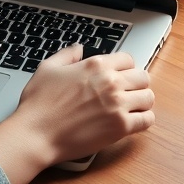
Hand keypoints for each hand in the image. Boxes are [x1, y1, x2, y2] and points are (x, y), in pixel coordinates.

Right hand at [0, 44, 154, 183]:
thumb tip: (79, 49)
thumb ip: (67, 55)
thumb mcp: (47, 68)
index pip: (128, 59)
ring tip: (132, 107)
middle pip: (143, 77)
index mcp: (96, 65)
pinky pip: (147, 120)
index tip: (121, 76)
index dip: (125, 68)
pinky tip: (133, 121)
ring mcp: (118, 105)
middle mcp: (111, 82)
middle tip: (128, 92)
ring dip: (141, 102)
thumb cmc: (39, 104)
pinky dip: (143, 120)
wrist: (36, 134)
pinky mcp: (121, 127)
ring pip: (148, 97)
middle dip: (136, 83)